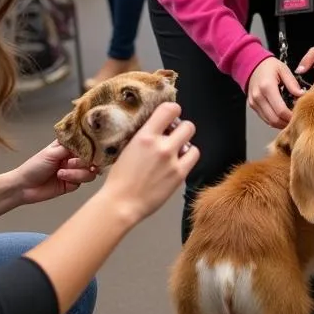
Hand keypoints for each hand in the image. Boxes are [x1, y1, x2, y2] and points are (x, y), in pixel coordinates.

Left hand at [14, 141, 99, 204]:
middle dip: (84, 162)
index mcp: (68, 147)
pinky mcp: (72, 184)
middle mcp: (73, 158)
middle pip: (91, 159)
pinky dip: (73, 179)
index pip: (86, 144)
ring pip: (89, 172)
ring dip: (78, 172)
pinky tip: (61, 178)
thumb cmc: (34, 166)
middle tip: (71, 163)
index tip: (94, 150)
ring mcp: (74, 171)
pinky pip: (82, 182)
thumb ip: (70, 147)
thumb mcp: (51, 152)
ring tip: (61, 173)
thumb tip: (86, 141)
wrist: (24, 186)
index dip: (92, 147)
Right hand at [103, 102, 198, 222]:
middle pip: (187, 125)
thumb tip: (158, 128)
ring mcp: (172, 160)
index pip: (169, 109)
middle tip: (174, 136)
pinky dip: (187, 158)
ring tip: (175, 153)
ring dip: (185, 145)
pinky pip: (193, 157)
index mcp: (145, 136)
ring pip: (192, 142)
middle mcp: (161, 146)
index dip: (173, 110)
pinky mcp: (179, 174)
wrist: (121, 203)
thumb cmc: (120, 179)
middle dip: (181, 130)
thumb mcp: (128, 148)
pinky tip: (177, 163)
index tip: (171, 116)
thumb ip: (145, 136)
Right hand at [247, 56, 301, 128]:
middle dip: (287, 123)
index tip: (300, 115)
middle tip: (297, 119)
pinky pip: (264, 118)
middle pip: (274, 119)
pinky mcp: (252, 106)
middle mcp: (258, 96)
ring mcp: (253, 102)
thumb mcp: (284, 70)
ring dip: (281, 124)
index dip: (291, 117)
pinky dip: (274, 120)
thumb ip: (293, 84)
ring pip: (269, 121)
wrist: (252, 65)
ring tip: (291, 119)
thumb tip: (302, 96)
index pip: (281, 110)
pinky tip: (282, 117)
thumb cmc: (269, 66)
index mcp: (267, 87)